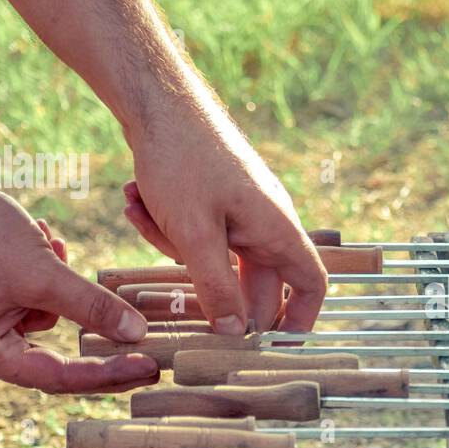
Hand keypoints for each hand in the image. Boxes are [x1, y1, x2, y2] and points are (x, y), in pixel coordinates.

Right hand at [0, 186, 159, 392]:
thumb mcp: (45, 274)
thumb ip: (92, 307)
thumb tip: (137, 333)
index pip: (57, 377)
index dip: (107, 374)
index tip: (149, 368)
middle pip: (57, 363)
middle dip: (101, 347)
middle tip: (153, 360)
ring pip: (54, 322)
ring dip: (67, 289)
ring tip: (52, 248)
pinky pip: (41, 301)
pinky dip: (53, 276)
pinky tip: (44, 241)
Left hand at [120, 109, 327, 334]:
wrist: (158, 99)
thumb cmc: (183, 161)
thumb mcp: (194, 236)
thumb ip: (217, 289)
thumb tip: (236, 334)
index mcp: (277, 230)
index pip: (312, 285)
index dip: (300, 321)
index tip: (276, 348)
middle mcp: (267, 222)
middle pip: (255, 281)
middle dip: (210, 287)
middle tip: (176, 297)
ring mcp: (242, 210)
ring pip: (215, 256)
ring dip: (173, 246)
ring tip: (141, 211)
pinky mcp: (215, 199)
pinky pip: (197, 232)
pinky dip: (166, 224)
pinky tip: (136, 199)